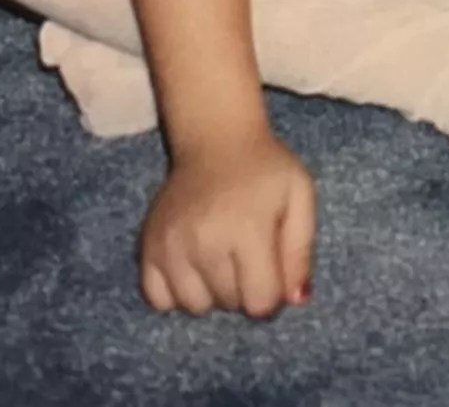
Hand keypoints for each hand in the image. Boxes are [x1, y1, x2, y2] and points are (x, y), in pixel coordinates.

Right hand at [140, 126, 314, 318]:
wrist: (215, 142)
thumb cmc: (265, 170)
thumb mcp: (300, 198)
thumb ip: (300, 250)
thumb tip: (296, 299)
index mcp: (247, 230)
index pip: (260, 300)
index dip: (274, 296)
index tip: (276, 275)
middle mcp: (204, 242)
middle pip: (229, 304)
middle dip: (247, 291)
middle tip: (251, 259)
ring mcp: (170, 247)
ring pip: (194, 306)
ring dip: (213, 295)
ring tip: (223, 263)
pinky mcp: (147, 247)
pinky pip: (158, 299)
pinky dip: (177, 294)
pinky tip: (194, 269)